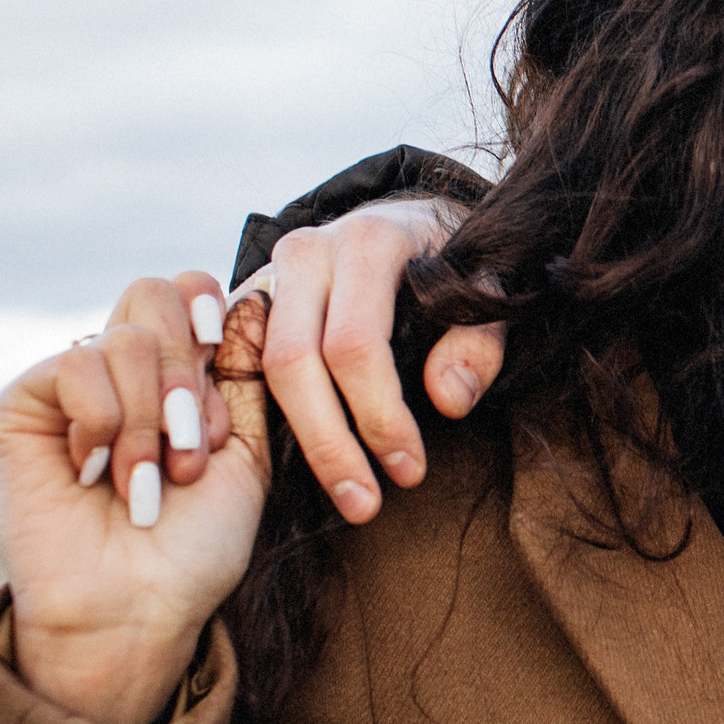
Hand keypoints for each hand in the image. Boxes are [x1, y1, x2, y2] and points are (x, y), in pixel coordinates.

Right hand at [0, 275, 272, 723]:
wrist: (139, 606)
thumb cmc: (198, 542)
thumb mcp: (249, 452)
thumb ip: (250, 374)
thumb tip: (254, 295)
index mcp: (181, 370)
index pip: (191, 289)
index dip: (211, 310)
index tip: (223, 354)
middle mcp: (125, 368)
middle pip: (157, 294)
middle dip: (189, 375)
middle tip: (193, 447)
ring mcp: (73, 383)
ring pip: (123, 337)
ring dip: (151, 418)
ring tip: (151, 481)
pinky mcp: (25, 404)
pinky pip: (74, 365)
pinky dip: (104, 423)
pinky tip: (97, 472)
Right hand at [250, 196, 499, 522]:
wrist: (414, 218)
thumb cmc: (456, 262)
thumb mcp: (486, 291)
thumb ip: (478, 342)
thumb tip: (447, 402)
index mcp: (368, 242)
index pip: (355, 343)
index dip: (379, 416)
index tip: (410, 471)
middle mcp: (307, 252)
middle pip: (292, 361)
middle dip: (328, 443)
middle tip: (365, 505)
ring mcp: (270, 272)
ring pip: (258, 366)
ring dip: (293, 439)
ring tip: (340, 495)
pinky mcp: (249, 298)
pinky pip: (237, 363)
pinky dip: (253, 417)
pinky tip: (286, 464)